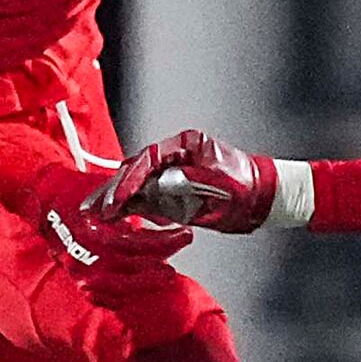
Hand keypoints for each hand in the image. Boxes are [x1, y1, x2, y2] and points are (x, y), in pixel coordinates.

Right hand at [21, 161, 191, 286]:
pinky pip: (101, 298)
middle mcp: (83, 254)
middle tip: (177, 256)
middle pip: (130, 268)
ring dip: (145, 283)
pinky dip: (123, 296)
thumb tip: (168, 220)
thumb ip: (140, 205)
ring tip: (165, 274)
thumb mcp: (112, 190)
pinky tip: (140, 288)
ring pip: (117, 289)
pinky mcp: (77, 279)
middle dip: (160, 264)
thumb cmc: (78, 192)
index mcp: (92, 231)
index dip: (166, 242)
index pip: (137, 243)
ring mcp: (78, 270)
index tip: (184, 236)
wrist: (46, 200)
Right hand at [94, 130, 278, 232]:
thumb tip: (154, 187)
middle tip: (97, 208)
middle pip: (136, 169)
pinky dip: (130, 207)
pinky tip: (114, 217)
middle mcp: (175, 154)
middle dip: (116, 190)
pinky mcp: (171, 190)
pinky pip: (145, 197)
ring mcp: (172, 172)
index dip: (131, 179)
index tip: (119, 197)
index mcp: (187, 144)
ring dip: (118, 200)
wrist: (263, 199)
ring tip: (96, 214)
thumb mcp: (217, 183)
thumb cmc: (247, 187)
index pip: (149, 158)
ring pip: (136, 183)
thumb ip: (184, 182)